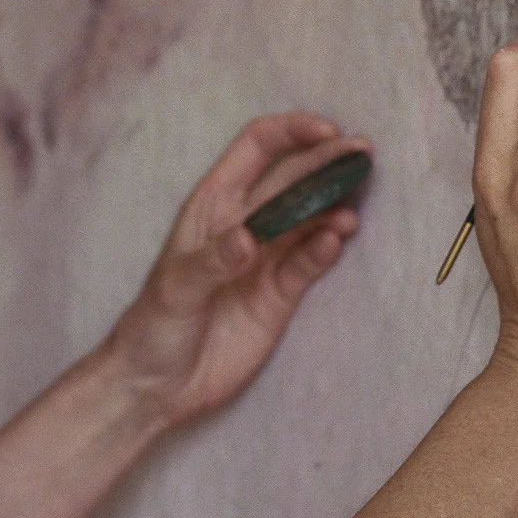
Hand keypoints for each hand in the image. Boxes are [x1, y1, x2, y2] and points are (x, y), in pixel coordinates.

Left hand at [102, 113, 368, 430]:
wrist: (158, 385)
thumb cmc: (154, 325)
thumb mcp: (175, 289)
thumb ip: (212, 261)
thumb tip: (250, 237)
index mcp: (214, 204)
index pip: (257, 148)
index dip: (292, 131)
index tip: (327, 132)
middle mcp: (246, 221)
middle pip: (294, 178)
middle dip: (327, 161)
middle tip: (364, 153)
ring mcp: (268, 256)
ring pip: (310, 217)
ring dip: (335, 203)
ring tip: (358, 200)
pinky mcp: (283, 292)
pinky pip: (311, 261)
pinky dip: (328, 247)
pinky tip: (340, 238)